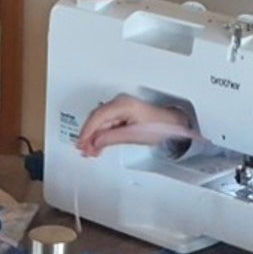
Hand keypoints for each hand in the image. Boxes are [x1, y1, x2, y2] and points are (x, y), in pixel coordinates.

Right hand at [75, 95, 192, 156]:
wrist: (171, 125)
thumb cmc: (158, 126)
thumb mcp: (133, 135)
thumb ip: (111, 138)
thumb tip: (94, 142)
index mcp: (123, 104)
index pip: (98, 116)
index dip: (87, 131)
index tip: (81, 143)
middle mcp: (119, 103)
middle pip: (96, 118)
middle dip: (88, 135)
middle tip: (82, 149)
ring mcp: (119, 107)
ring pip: (99, 122)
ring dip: (93, 137)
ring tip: (89, 150)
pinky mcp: (120, 113)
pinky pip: (105, 123)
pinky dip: (99, 134)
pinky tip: (96, 145)